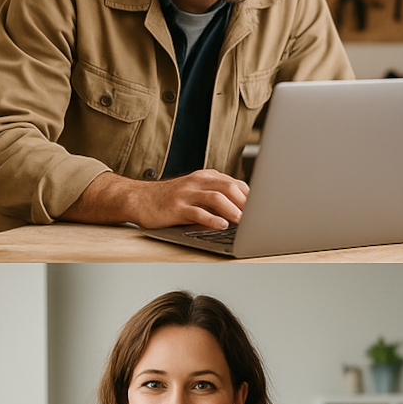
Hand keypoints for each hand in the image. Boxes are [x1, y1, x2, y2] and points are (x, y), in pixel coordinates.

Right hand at [62, 169, 248, 228]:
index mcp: (206, 177)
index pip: (235, 183)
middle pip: (228, 187)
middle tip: (258, 217)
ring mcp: (186, 194)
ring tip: (242, 221)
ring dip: (232, 210)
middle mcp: (198, 182)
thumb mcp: (196, 191)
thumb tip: (246, 208)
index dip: (251, 197)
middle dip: (246, 202)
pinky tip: (221, 226)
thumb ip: (218, 195)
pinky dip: (211, 219)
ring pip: (215, 198)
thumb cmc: (172, 199)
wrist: (139, 199)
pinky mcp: (176, 208)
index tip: (263, 209)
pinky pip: (197, 213)